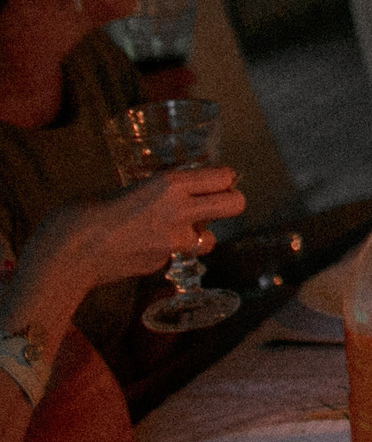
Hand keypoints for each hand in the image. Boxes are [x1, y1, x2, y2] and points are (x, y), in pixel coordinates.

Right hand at [70, 169, 245, 282]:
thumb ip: (153, 192)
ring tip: (173, 229)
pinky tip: (144, 247)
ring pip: (212, 237)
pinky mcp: (164, 265)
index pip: (224, 176)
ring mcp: (174, 243)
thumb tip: (169, 194)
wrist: (64, 257)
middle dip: (231, 201)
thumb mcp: (124, 188)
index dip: (223, 178)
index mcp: (169, 185)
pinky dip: (171, 251)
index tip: (216, 180)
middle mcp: (179, 212)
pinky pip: (180, 255)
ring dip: (200, 233)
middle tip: (214, 202)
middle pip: (236, 204)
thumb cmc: (81, 215)